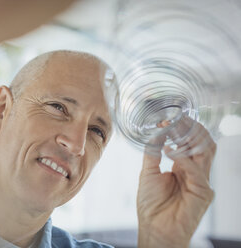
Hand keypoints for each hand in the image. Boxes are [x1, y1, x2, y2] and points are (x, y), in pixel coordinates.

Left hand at [137, 118, 215, 247]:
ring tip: (173, 128)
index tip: (166, 120)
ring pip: (205, 151)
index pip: (191, 143)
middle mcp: (195, 172)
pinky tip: (169, 151)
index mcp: (184, 168)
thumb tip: (156, 134)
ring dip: (189, 137)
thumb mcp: (148, 172)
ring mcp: (201, 181)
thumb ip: (153, 152)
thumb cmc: (152, 205)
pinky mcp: (203, 191)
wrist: (154, 228)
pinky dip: (182, 158)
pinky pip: (196, 170)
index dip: (181, 129)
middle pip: (202, 143)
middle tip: (175, 119)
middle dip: (190, 128)